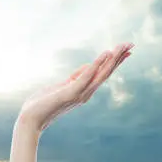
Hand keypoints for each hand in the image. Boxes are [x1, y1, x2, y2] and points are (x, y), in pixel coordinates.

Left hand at [17, 43, 133, 132]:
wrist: (31, 118)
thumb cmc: (43, 103)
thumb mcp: (62, 86)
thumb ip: (75, 78)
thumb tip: (88, 66)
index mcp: (84, 90)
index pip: (103, 73)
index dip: (115, 61)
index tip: (126, 49)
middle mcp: (86, 93)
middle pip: (106, 73)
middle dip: (119, 58)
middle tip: (131, 44)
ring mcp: (80, 94)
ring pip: (101, 74)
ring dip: (112, 60)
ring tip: (121, 47)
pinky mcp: (71, 93)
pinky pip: (86, 77)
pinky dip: (96, 65)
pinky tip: (104, 55)